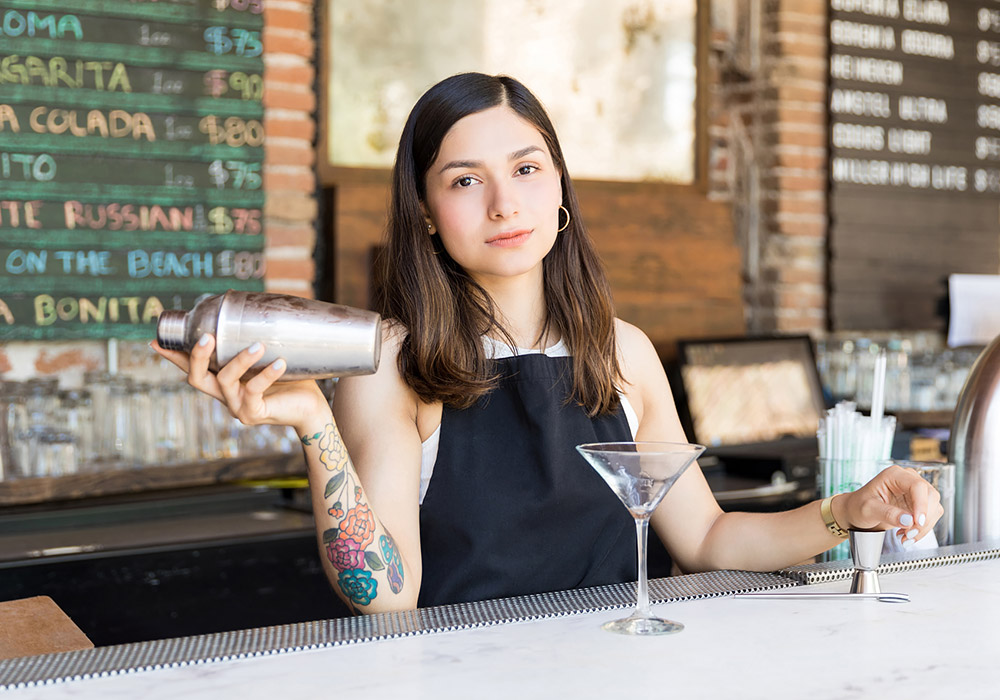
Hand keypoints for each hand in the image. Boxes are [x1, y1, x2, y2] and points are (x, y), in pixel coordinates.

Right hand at [152, 334, 328, 431]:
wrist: (311, 407)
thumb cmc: (291, 378)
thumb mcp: (269, 357)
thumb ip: (255, 340)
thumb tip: (254, 307)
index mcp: (223, 381)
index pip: (192, 368)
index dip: (173, 356)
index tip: (155, 341)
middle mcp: (224, 395)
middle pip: (196, 379)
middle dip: (197, 356)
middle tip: (208, 336)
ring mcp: (237, 407)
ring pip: (225, 381)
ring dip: (240, 361)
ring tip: (258, 346)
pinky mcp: (254, 414)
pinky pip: (254, 392)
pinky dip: (266, 375)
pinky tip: (279, 362)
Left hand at [836, 465, 943, 544]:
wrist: (856, 513)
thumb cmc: (858, 506)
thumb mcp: (868, 510)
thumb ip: (887, 514)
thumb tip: (908, 520)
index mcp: (894, 475)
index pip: (917, 486)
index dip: (921, 504)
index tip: (917, 522)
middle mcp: (908, 480)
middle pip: (930, 496)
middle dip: (923, 519)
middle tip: (909, 534)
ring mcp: (915, 492)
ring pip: (934, 507)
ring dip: (924, 526)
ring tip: (906, 537)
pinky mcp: (919, 504)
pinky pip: (931, 516)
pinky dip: (923, 529)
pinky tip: (907, 534)